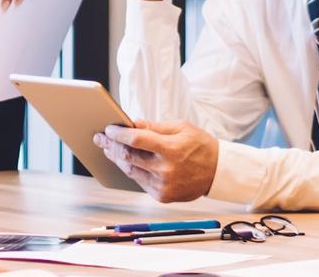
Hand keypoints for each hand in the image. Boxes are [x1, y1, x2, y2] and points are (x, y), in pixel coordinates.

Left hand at [95, 120, 220, 203]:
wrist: (219, 172)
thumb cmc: (200, 146)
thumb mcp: (181, 128)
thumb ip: (154, 127)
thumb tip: (130, 123)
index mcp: (172, 149)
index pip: (136, 140)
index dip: (118, 134)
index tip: (108, 129)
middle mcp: (166, 170)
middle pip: (128, 156)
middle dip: (111, 146)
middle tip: (100, 138)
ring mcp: (163, 185)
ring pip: (130, 170)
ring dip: (117, 159)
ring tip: (108, 149)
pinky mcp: (162, 196)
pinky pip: (140, 181)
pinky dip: (131, 170)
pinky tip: (124, 161)